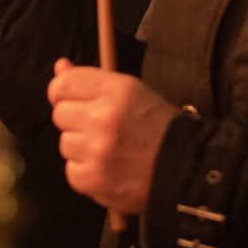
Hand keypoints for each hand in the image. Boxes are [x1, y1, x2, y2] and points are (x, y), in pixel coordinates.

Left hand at [48, 59, 176, 216]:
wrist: (188, 170)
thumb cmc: (160, 128)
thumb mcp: (132, 92)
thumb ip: (92, 80)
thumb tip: (59, 67)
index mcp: (116, 91)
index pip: (63, 84)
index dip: (63, 92)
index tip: (73, 100)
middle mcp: (103, 118)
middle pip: (60, 114)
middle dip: (75, 120)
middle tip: (100, 127)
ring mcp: (97, 151)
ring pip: (65, 143)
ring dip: (81, 147)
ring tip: (109, 150)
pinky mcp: (93, 179)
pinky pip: (72, 171)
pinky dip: (86, 172)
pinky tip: (108, 168)